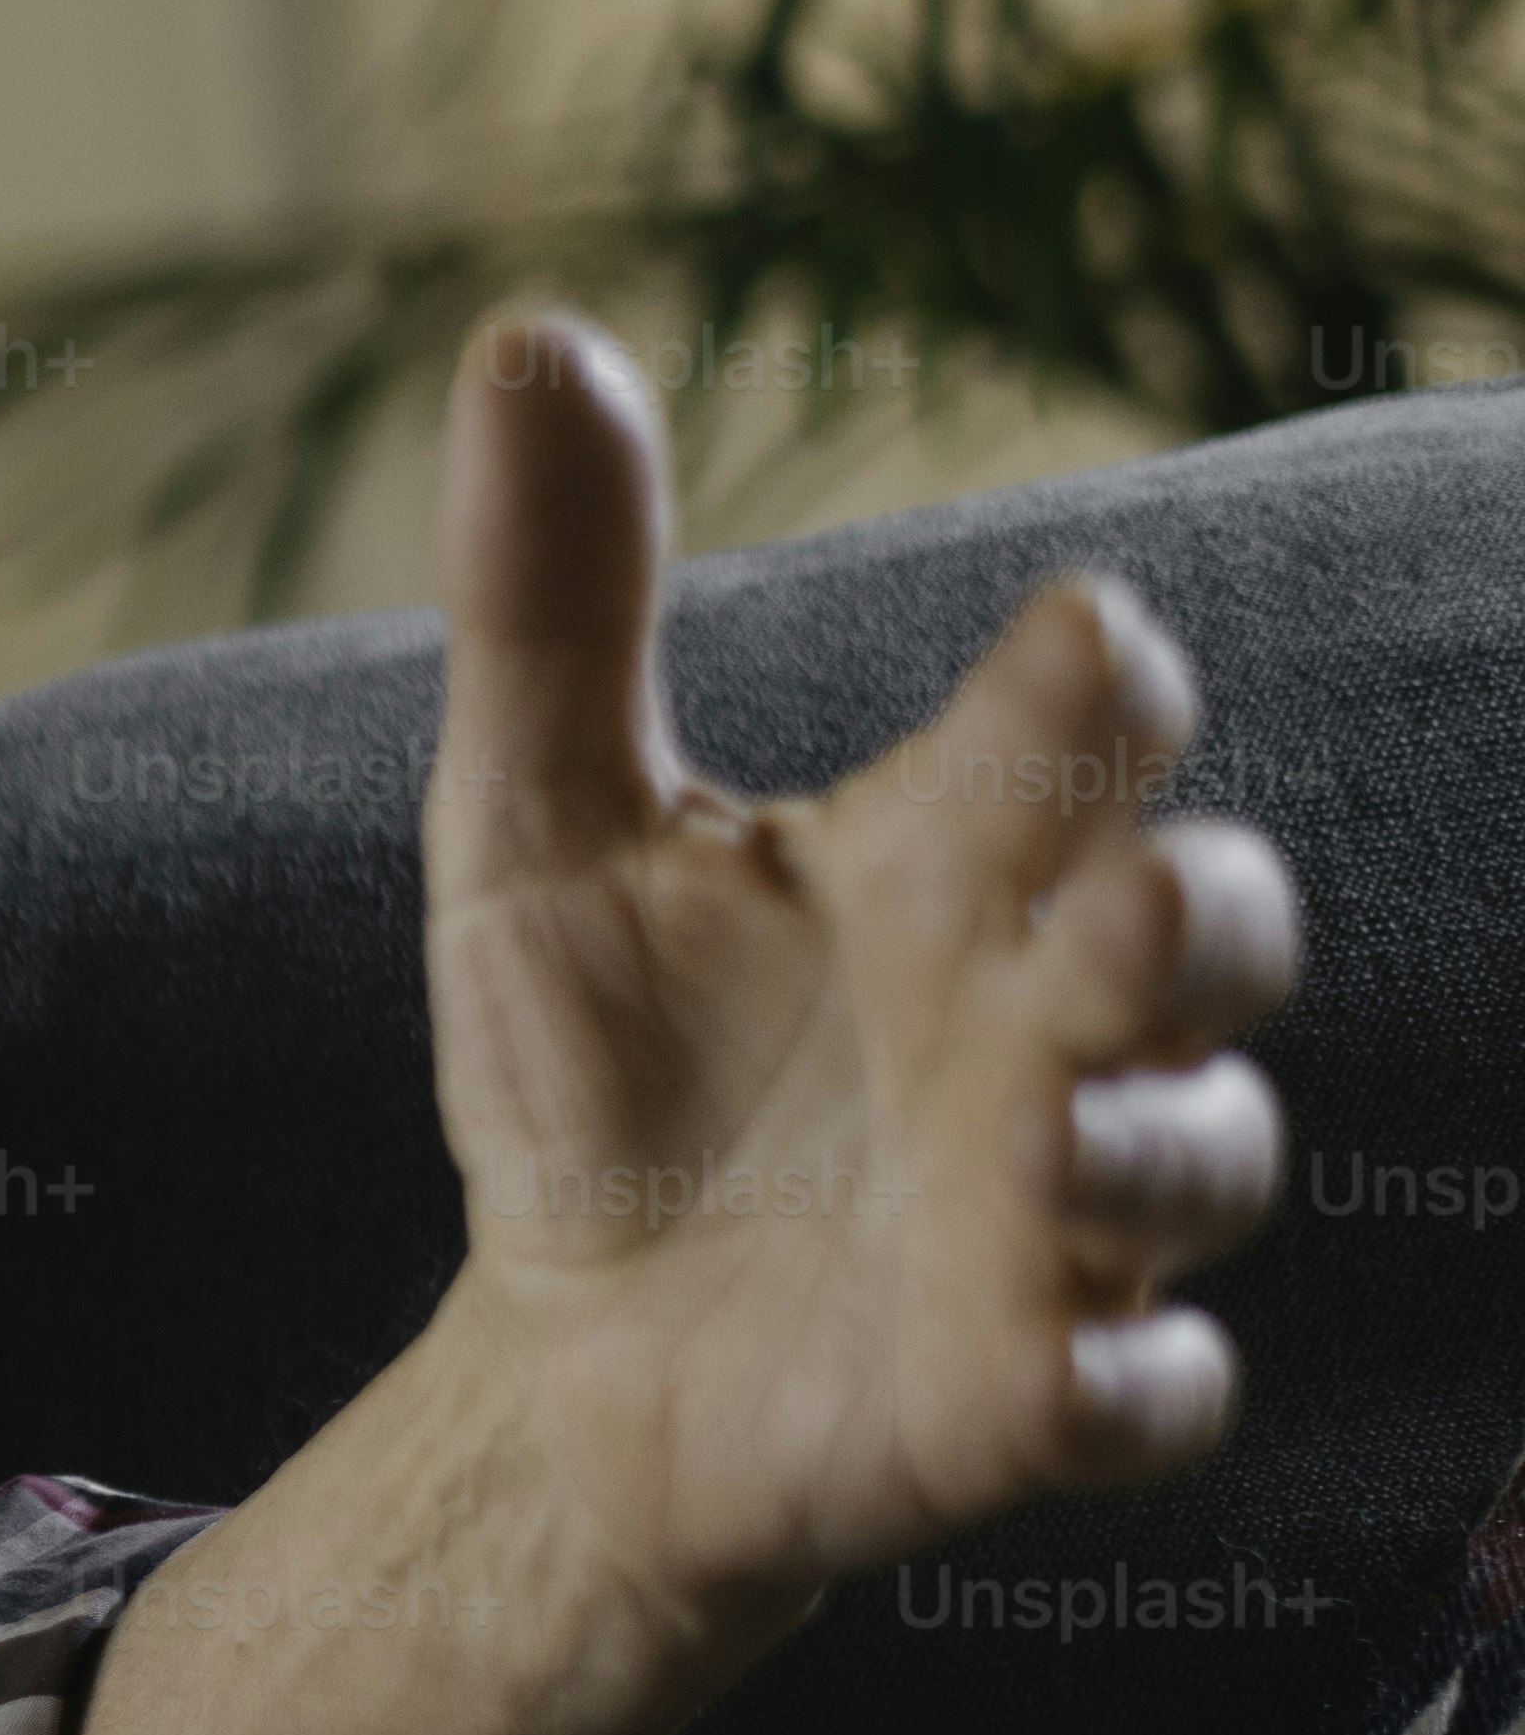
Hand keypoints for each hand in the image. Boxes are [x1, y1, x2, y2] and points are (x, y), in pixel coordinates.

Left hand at [418, 302, 1297, 1669]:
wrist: (568, 1338)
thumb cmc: (602, 1067)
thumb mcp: (535, 832)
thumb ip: (551, 607)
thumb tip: (523, 334)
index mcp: (953, 859)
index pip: (1080, 731)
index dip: (1095, 687)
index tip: (1076, 642)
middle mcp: (1042, 1019)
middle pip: (1211, 934)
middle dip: (1198, 913)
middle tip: (1121, 897)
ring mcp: (1052, 1216)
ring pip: (1199, 1159)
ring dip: (1153, 1139)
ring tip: (1046, 1129)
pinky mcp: (1020, 1397)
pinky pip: (1139, 1399)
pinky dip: (1121, 1387)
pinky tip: (1066, 1380)